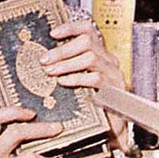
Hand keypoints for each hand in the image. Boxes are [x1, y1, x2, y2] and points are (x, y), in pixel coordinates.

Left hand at [42, 20, 130, 150]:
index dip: (71, 28)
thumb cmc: (95, 104)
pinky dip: (76, 78)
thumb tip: (45, 61)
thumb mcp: (82, 81)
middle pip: (87, 42)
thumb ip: (69, 68)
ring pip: (90, 57)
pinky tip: (64, 82)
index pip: (89, 30)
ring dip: (66, 64)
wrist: (113, 129)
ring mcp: (113, 74)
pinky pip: (94, 78)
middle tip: (45, 60)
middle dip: (63, 50)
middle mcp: (109, 61)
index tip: (53, 33)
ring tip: (51, 72)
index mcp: (101, 55)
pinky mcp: (113, 89)